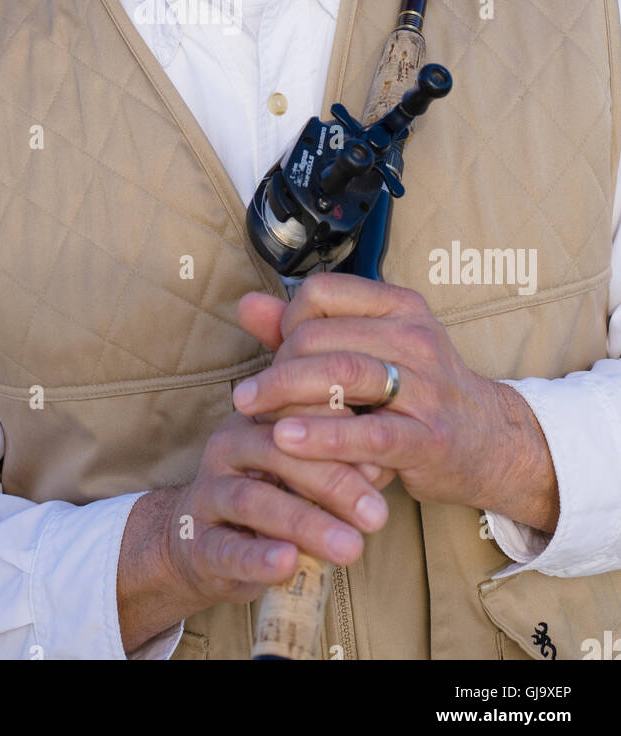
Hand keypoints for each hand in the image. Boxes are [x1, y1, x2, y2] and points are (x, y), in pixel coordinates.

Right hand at [161, 406, 391, 612]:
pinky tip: (287, 563)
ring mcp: (208, 494)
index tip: (384, 460)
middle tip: (376, 514)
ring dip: (305, 524)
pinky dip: (257, 557)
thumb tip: (380, 464)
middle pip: (279, 453)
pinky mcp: (197, 543)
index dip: (339, 432)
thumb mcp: (301, 473)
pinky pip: (226, 548)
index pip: (297, 412)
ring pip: (253, 501)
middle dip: (333, 483)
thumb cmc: (270, 497)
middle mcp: (227, 446)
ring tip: (349, 547)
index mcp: (255, 418)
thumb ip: (334, 464)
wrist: (202, 542)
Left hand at [234, 274, 558, 527]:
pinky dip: (320, 436)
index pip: (322, 292)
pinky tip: (285, 440)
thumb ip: (307, 328)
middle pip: (321, 335)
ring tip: (250, 409)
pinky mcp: (427, 436)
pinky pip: (367, 432)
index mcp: (400, 306)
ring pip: (340, 373)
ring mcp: (426, 386)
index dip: (286, 319)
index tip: (277, 351)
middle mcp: (415, 337)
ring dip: (284, 391)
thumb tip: (246, 304)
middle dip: (277, 364)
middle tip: (252, 394)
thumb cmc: (416, 393)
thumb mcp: (370, 350)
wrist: (489, 443)